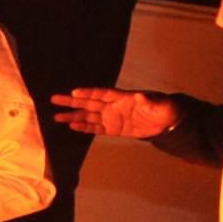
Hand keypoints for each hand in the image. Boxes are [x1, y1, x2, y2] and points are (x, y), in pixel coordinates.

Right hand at [52, 87, 178, 143]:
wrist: (168, 122)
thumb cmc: (165, 108)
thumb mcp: (161, 103)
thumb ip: (149, 101)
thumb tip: (140, 96)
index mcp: (123, 97)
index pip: (102, 94)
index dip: (89, 93)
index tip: (74, 92)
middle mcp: (113, 106)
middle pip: (89, 103)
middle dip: (72, 102)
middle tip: (55, 99)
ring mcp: (112, 118)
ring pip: (89, 116)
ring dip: (73, 116)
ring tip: (57, 117)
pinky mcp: (114, 129)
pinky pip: (96, 128)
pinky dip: (85, 128)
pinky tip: (72, 126)